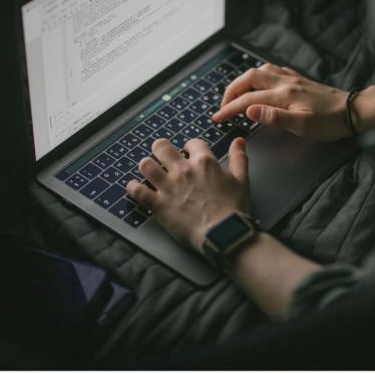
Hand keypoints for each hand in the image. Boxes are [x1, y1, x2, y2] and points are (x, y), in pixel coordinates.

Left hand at [126, 137, 249, 252]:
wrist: (223, 232)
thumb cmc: (233, 208)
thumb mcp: (242, 179)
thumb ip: (239, 157)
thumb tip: (239, 141)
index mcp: (204, 162)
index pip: (192, 143)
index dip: (190, 147)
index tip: (189, 152)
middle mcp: (183, 170)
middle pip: (161, 147)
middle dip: (161, 149)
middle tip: (162, 156)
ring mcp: (168, 186)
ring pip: (146, 165)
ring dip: (147, 166)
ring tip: (150, 171)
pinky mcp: (158, 204)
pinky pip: (137, 191)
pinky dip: (133, 188)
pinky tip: (134, 188)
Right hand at [212, 63, 351, 141]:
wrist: (354, 110)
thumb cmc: (330, 122)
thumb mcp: (302, 125)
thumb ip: (274, 117)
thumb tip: (249, 110)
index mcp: (283, 94)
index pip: (248, 100)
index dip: (230, 109)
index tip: (217, 118)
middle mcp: (285, 82)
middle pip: (249, 78)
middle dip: (232, 90)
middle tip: (224, 105)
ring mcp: (293, 79)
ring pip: (261, 71)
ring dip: (245, 80)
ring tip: (238, 93)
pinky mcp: (301, 80)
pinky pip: (275, 70)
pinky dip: (262, 75)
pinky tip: (263, 82)